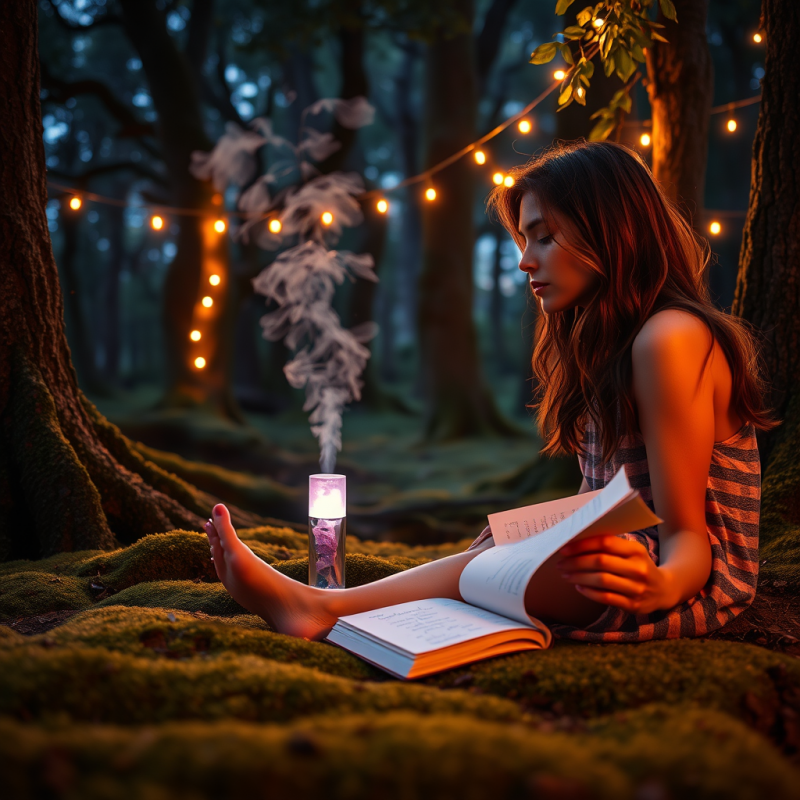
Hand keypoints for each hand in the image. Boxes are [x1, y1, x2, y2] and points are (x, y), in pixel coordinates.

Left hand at [555, 535, 675, 614]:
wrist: (664, 589)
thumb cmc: (638, 566)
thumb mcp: (631, 552)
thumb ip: (610, 547)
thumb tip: (576, 542)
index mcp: (636, 550)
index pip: (606, 543)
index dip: (583, 545)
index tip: (564, 548)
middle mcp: (638, 568)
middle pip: (601, 562)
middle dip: (576, 562)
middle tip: (561, 563)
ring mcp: (637, 588)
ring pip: (601, 580)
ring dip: (579, 576)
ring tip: (565, 574)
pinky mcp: (634, 605)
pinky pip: (606, 598)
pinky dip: (589, 592)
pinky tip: (578, 586)